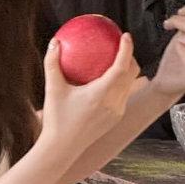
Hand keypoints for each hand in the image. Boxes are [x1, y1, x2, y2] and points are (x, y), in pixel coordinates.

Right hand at [39, 33, 140, 163]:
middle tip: (122, 45)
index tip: (125, 36)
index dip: (127, 49)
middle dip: (131, 57)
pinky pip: (124, 96)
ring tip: (118, 60)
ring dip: (128, 72)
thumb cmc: (56, 118)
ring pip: (130, 86)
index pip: (121, 67)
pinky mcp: (115, 118)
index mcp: (101, 94)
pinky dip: (122, 84)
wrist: (62, 147)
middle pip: (132, 74)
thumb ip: (53, 63)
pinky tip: (112, 80)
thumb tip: (55, 41)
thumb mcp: (52, 89)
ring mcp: (117, 112)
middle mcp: (113, 103)